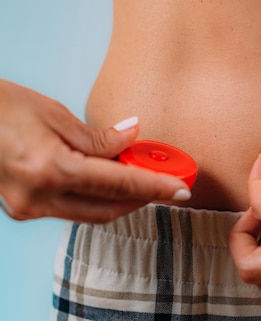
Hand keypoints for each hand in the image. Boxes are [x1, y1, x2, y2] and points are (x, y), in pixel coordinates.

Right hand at [0, 79, 190, 222]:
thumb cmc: (2, 107)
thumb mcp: (55, 113)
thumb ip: (99, 137)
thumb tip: (133, 137)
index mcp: (50, 170)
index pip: (119, 184)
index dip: (156, 187)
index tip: (183, 190)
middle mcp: (39, 198)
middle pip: (109, 208)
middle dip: (143, 197)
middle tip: (168, 182)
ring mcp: (27, 208)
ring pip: (91, 214)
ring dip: (121, 199)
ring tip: (143, 179)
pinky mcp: (22, 209)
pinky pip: (72, 210)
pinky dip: (96, 198)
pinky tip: (110, 182)